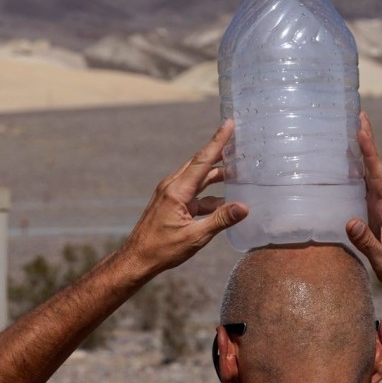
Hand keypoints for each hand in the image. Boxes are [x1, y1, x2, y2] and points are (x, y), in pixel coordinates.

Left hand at [120, 120, 246, 275]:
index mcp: (177, 191)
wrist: (137, 259)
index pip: (202, 160)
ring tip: (237, 170)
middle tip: (238, 140)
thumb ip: (220, 220)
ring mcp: (170, 194)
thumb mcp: (195, 237)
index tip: (229, 123)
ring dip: (216, 175)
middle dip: (219, 152)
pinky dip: (209, 195)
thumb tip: (244, 207)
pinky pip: (194, 193)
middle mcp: (172, 187)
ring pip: (198, 179)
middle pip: (200, 164)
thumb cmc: (162, 249)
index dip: (218, 141)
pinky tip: (224, 202)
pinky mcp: (171, 203)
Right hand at [346, 113, 381, 296]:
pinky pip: (362, 191)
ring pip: (368, 176)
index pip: (378, 175)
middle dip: (366, 143)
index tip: (361, 129)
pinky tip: (344, 168)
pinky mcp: (374, 218)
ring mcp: (380, 210)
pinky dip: (354, 175)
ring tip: (349, 133)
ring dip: (360, 155)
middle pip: (374, 168)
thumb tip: (349, 221)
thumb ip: (368, 243)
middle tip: (358, 116)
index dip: (369, 152)